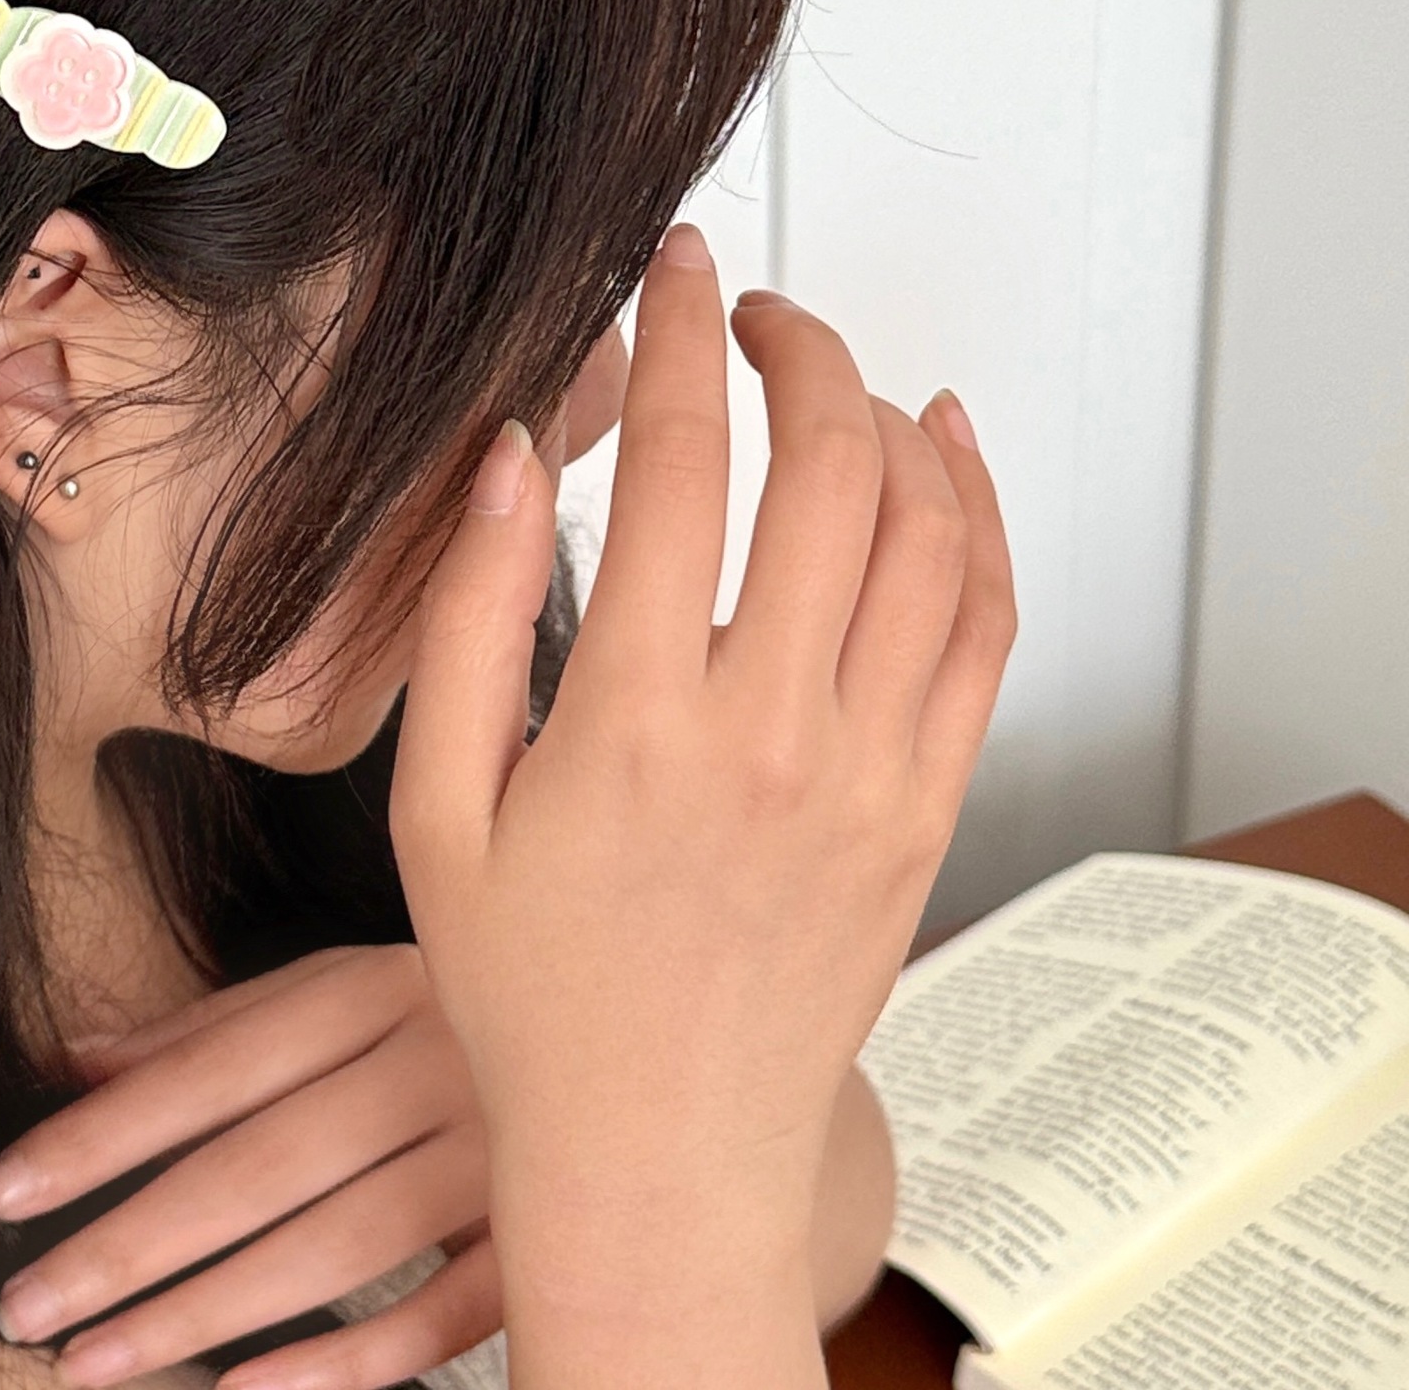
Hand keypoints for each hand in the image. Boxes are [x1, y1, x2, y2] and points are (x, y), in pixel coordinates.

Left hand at [0, 944, 499, 1388]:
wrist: (626, 1028)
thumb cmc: (446, 1014)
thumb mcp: (338, 989)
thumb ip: (215, 1026)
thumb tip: (75, 1060)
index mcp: (380, 984)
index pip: (220, 1064)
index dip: (108, 1129)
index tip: (5, 1189)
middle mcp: (439, 1058)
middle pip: (265, 1161)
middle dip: (131, 1241)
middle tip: (27, 1303)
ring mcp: (498, 1152)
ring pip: (338, 1243)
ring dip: (205, 1313)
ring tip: (93, 1363)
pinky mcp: (541, 1237)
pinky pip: (443, 1313)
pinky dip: (345, 1361)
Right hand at [390, 224, 1015, 1293]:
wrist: (662, 1159)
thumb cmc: (534, 1000)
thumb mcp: (439, 811)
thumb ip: (467, 620)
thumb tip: (509, 462)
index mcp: (636, 720)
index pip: (683, 462)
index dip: (680, 333)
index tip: (679, 268)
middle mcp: (774, 731)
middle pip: (830, 467)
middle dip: (799, 348)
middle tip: (755, 312)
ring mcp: (873, 770)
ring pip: (930, 532)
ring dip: (891, 418)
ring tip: (835, 376)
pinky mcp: (929, 808)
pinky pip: (988, 627)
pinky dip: (984, 517)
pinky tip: (949, 453)